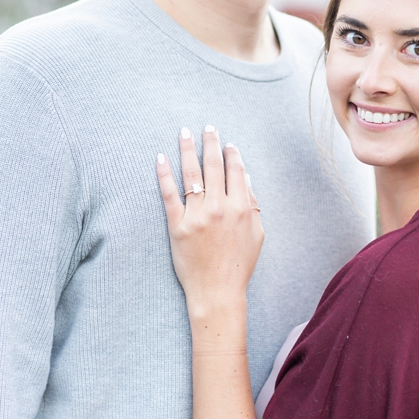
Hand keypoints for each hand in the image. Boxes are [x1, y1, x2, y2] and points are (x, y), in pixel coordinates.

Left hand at [157, 127, 263, 316]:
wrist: (217, 291)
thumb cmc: (238, 264)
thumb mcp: (257, 233)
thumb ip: (253, 205)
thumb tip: (246, 180)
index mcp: (242, 208)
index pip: (236, 171)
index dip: (232, 154)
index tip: (227, 143)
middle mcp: (220, 207)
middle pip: (214, 166)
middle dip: (211, 143)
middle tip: (207, 127)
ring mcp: (197, 215)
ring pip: (192, 174)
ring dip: (188, 150)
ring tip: (185, 133)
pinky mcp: (177, 225)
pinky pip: (169, 194)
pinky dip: (165, 174)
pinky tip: (162, 158)